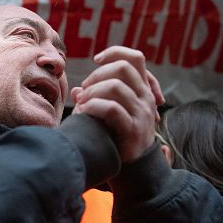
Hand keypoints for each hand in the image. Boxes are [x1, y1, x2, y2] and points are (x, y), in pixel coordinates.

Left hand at [71, 46, 164, 162]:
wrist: (134, 169)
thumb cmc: (117, 137)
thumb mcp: (109, 113)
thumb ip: (96, 98)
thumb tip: (77, 91)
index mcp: (142, 89)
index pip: (135, 58)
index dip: (114, 53)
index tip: (96, 60)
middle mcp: (145, 97)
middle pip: (123, 68)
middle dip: (97, 75)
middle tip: (85, 90)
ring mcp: (142, 113)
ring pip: (116, 86)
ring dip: (93, 92)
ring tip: (83, 104)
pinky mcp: (134, 129)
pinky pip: (112, 109)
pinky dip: (94, 107)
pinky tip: (85, 112)